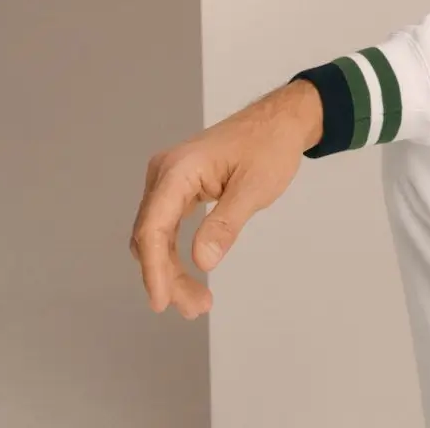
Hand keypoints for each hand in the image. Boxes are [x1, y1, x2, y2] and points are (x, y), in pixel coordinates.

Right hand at [128, 77, 322, 317]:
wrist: (279, 121)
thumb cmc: (269, 146)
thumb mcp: (254, 188)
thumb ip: (226, 224)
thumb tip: (202, 261)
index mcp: (178, 169)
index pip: (152, 227)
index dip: (154, 269)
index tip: (161, 301)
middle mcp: (165, 173)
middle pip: (150, 236)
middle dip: (167, 277)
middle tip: (195, 309)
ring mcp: (168, 180)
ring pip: (156, 236)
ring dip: (171, 270)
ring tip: (197, 302)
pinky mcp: (178, 188)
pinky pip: (166, 227)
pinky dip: (174, 254)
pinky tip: (189, 276)